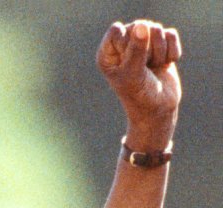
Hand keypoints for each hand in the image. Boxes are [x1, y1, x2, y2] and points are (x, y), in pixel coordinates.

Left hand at [97, 20, 180, 149]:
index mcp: (107, 52)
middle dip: (147, 49)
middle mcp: (122, 45)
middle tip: (144, 68)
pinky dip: (172, 51)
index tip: (130, 62)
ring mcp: (142, 43)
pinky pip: (171, 34)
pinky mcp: (161, 45)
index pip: (117, 30)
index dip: (128, 44)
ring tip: (153, 67)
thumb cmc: (139, 95)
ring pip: (156, 29)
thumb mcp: (133, 74)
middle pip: (139, 27)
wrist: (159, 109)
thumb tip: (142, 25)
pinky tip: (165, 64)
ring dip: (160, 52)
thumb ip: (135, 50)